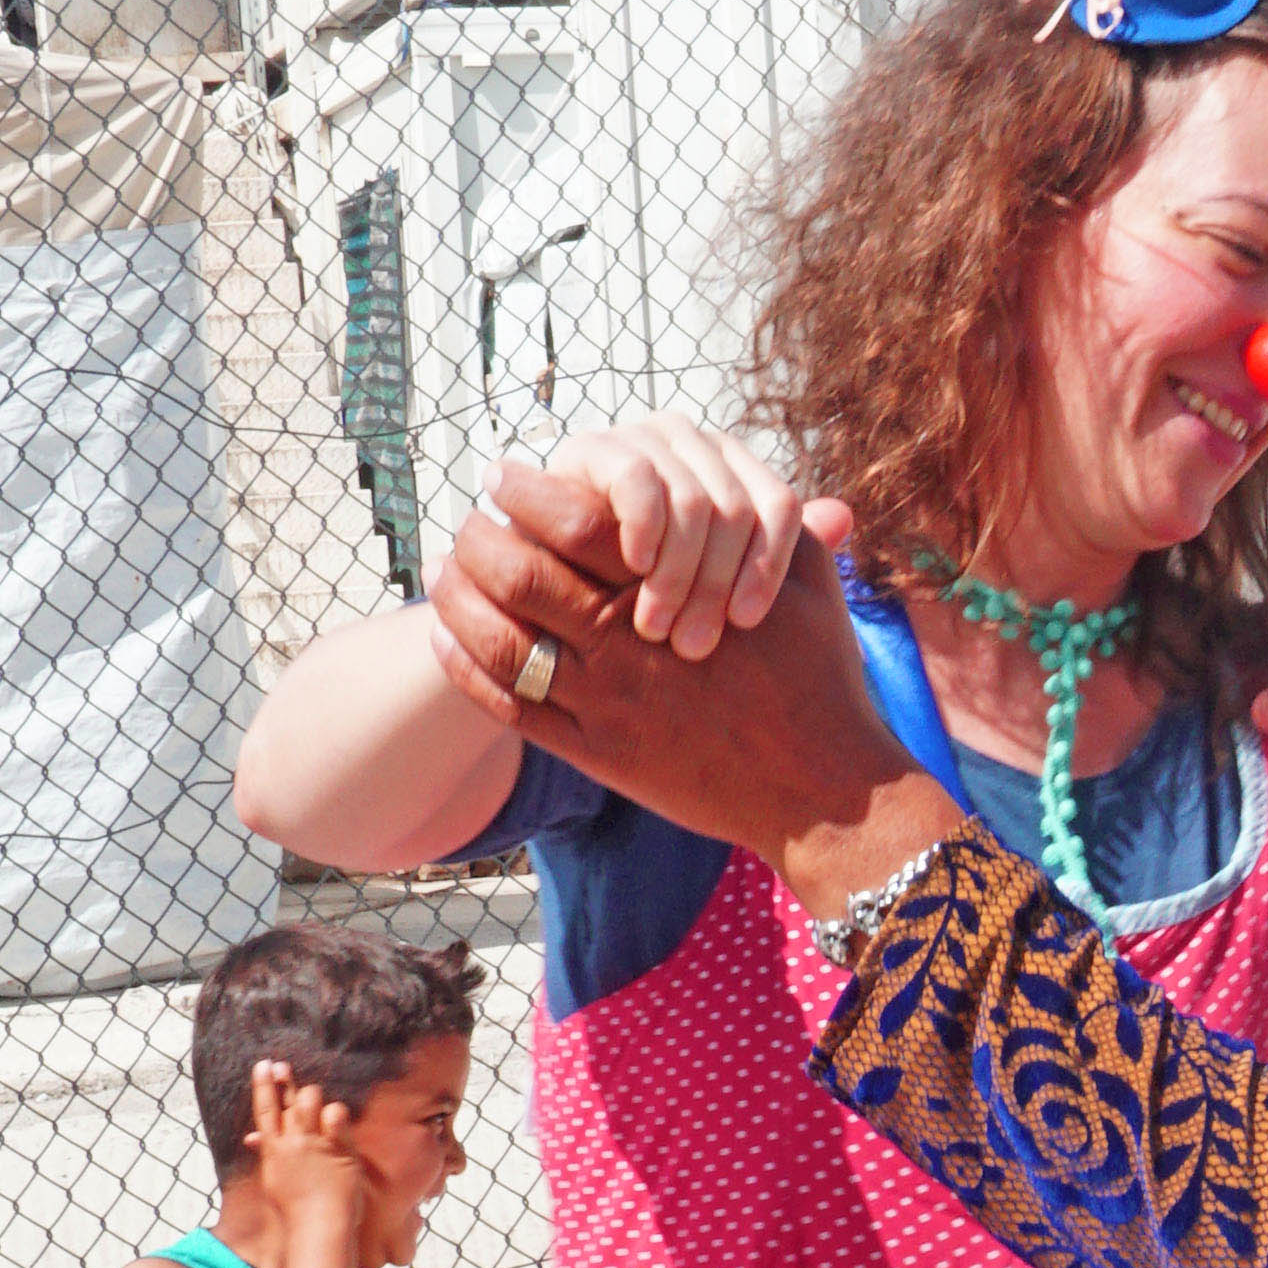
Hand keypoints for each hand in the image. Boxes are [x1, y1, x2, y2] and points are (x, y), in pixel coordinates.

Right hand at [248, 1062, 367, 1236]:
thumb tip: (252, 1138)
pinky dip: (336, 1113)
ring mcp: (316, 1144)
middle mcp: (293, 1143)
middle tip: (285, 1067)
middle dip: (287, 1082)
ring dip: (313, 1096)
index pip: (265, 1110)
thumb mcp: (275, 1179)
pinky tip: (335, 1115)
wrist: (318, 1227)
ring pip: (310, 1101)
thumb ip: (268, 1153)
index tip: (263, 1065)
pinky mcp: (339, 1149)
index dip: (263, 1085)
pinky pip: (337, 1117)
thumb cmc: (296, 1209)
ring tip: (315, 1100)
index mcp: (274, 1151)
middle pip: (288, 1101)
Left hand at [432, 455, 939, 910]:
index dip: (526, 490)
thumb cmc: (822, 685)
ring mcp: (608, 705)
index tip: (503, 475)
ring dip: (459, 600)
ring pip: (502, 640)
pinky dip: (467, 669)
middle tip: (467, 523)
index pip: (574, 519)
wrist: (823, 792)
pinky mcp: (599, 755)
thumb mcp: (812, 589)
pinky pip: (512, 707)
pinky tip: (449, 639)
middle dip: (479, 539)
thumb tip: (767, 483)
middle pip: (520, 574)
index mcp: (671, 590)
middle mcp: (627, 645)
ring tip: (444, 575)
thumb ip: (780, 527)